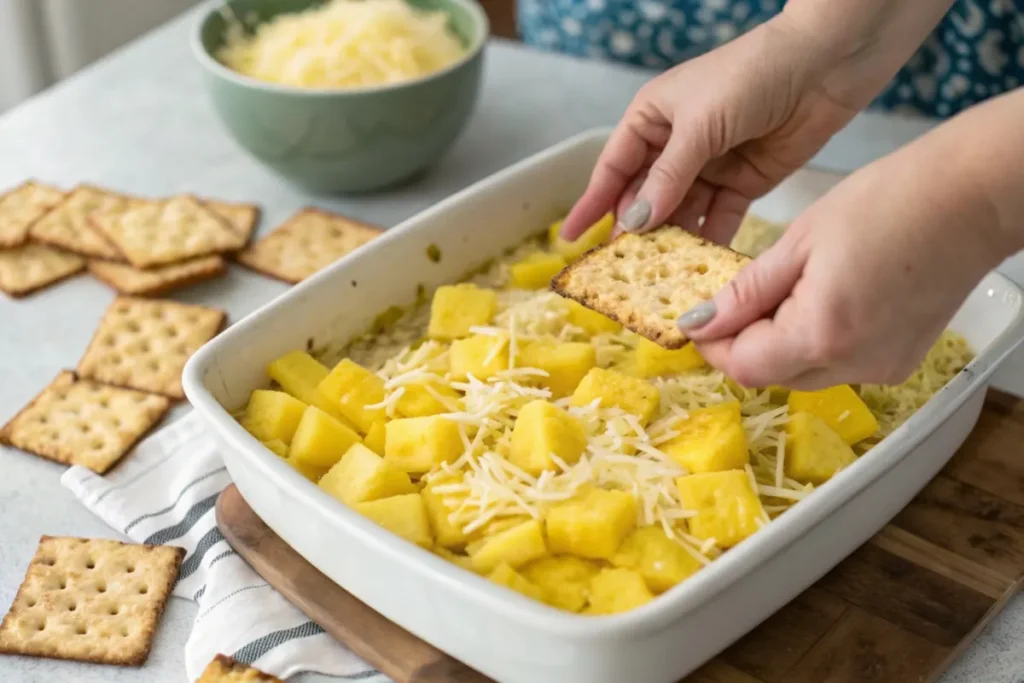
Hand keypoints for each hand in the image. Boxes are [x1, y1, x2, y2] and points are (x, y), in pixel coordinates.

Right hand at [560, 14, 860, 245]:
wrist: (825, 63)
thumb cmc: (752, 75)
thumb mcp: (700, 124)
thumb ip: (668, 176)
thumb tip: (634, 220)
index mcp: (652, 119)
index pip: (613, 168)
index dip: (591, 204)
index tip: (570, 238)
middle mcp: (675, 146)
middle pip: (644, 197)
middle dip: (634, 231)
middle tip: (620, 269)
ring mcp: (709, 167)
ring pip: (680, 214)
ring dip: (671, 242)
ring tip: (658, 277)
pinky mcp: (742, 185)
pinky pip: (717, 220)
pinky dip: (708, 242)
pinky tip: (698, 269)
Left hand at [680, 133, 1009, 389]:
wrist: (970, 199)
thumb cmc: (888, 203)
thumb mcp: (799, 241)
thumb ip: (746, 291)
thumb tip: (699, 323)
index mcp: (821, 334)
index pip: (744, 367)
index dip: (713, 346)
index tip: (699, 319)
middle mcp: (853, 365)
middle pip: (772, 376)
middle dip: (743, 344)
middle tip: (735, 300)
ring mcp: (881, 368)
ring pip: (803, 373)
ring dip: (778, 344)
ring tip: (783, 291)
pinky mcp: (900, 362)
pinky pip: (837, 365)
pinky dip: (815, 342)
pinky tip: (822, 300)